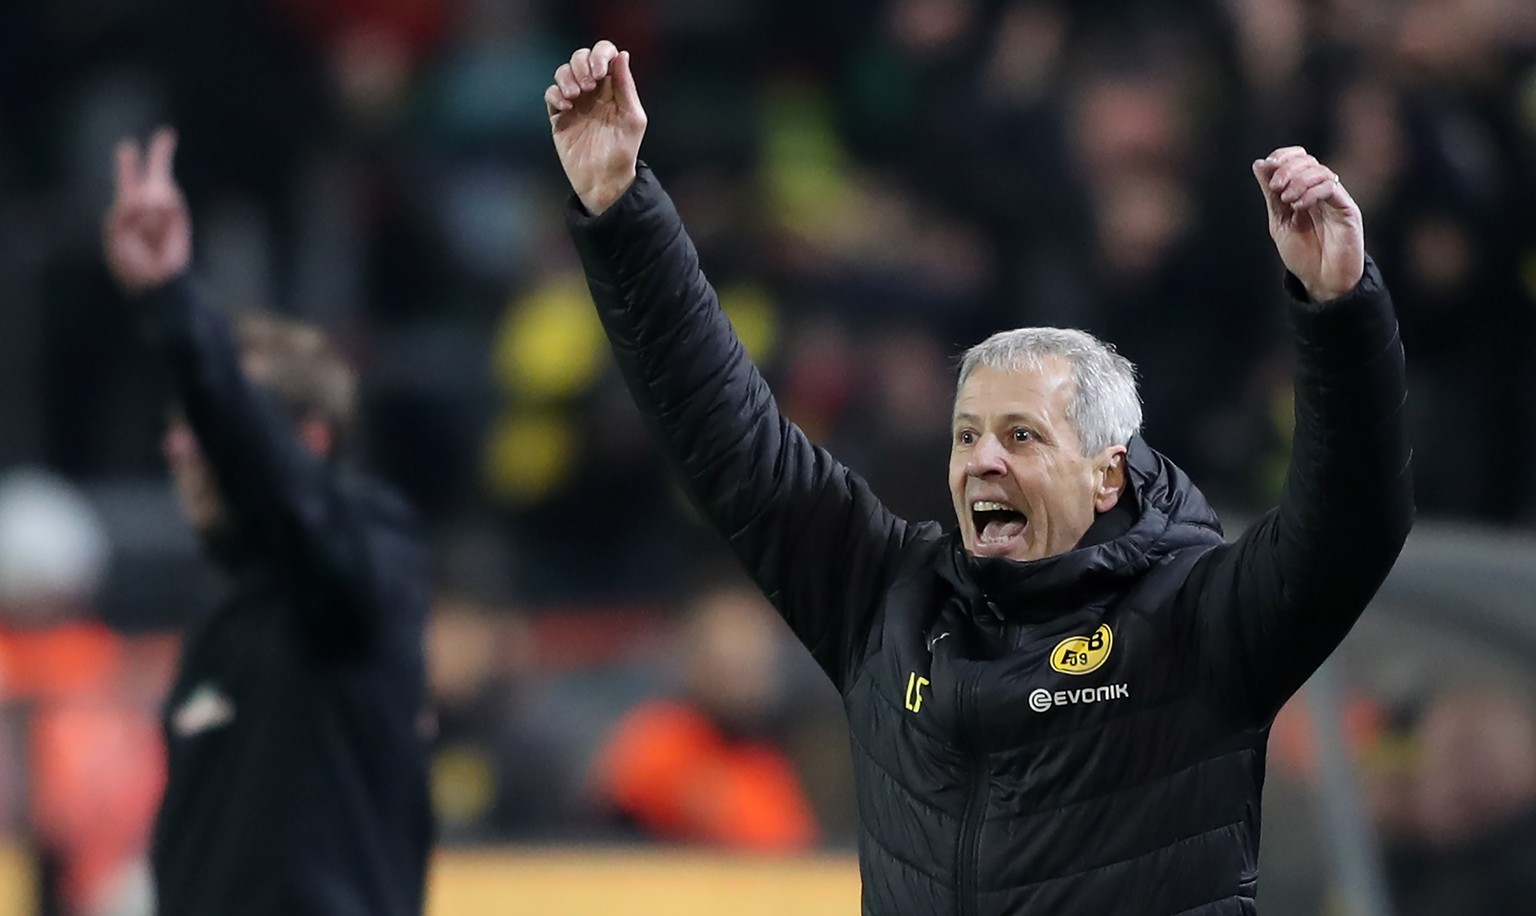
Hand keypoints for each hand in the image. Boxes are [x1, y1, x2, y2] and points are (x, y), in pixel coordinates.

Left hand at [104, 128, 190, 294]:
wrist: (155, 282)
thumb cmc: (131, 262)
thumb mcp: (115, 234)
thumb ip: (126, 212)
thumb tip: (151, 200)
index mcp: (127, 207)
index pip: (128, 179)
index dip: (128, 162)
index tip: (128, 146)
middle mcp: (149, 204)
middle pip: (156, 172)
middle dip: (160, 153)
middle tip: (167, 133)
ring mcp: (167, 211)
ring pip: (159, 194)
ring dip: (149, 216)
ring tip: (149, 238)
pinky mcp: (180, 218)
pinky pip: (166, 207)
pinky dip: (159, 219)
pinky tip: (158, 236)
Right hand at [546, 41, 645, 215]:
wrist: (603, 180)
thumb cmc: (623, 151)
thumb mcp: (632, 118)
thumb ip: (626, 87)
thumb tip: (621, 54)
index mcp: (613, 87)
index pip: (604, 54)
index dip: (600, 54)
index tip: (599, 72)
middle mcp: (593, 91)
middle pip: (580, 57)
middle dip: (581, 64)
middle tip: (588, 86)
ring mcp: (575, 102)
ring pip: (563, 72)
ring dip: (567, 77)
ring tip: (575, 96)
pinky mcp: (559, 117)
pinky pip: (551, 94)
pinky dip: (555, 94)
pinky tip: (565, 106)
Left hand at [1253, 147, 1364, 301]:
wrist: (1322, 280)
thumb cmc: (1302, 254)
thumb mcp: (1279, 221)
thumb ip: (1271, 195)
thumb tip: (1259, 163)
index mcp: (1304, 190)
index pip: (1297, 157)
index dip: (1282, 156)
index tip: (1269, 167)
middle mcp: (1321, 191)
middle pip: (1308, 160)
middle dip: (1288, 168)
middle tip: (1276, 187)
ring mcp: (1335, 199)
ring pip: (1320, 171)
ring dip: (1298, 180)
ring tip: (1287, 200)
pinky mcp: (1348, 209)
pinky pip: (1331, 188)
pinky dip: (1312, 192)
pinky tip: (1299, 206)